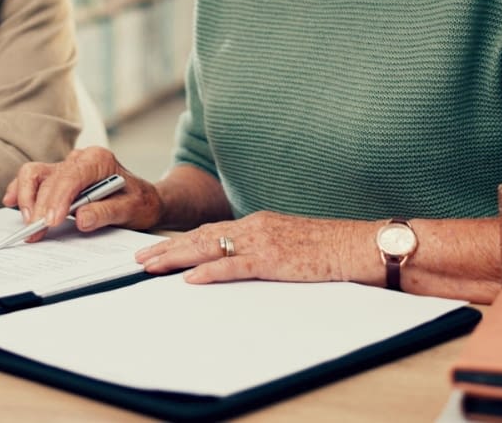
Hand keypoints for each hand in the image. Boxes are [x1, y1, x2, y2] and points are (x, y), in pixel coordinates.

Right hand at [2, 147, 161, 240]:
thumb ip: (107, 213)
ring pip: (35, 174)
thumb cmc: (139, 202)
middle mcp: (79, 158)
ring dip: (26, 198)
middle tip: (35, 232)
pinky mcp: (57, 177)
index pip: (71, 176)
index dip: (57, 198)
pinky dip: (20, 190)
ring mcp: (66, 166)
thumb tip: (81, 219)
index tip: (51, 221)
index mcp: (98, 159)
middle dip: (40, 206)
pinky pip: (33, 179)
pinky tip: (11, 203)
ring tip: (27, 224)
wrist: (144, 199)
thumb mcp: (131, 210)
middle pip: (49, 178)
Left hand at [134, 210, 359, 283]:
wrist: (361, 245)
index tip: (157, 249)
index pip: (210, 230)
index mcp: (258, 223)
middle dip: (167, 249)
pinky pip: (234, 266)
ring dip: (176, 258)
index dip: (181, 240)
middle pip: (200, 237)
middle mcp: (254, 227)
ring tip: (150, 267)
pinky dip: (209, 271)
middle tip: (139, 260)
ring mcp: (263, 242)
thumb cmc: (332, 248)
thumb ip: (267, 249)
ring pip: (208, 248)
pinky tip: (189, 279)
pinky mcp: (274, 260)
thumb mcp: (292, 243)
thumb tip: (246, 262)